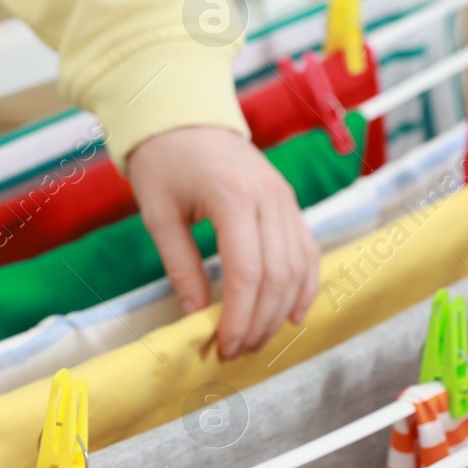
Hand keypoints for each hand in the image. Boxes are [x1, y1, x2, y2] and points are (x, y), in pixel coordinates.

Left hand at [129, 126, 320, 359]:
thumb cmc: (164, 162)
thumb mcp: (159, 215)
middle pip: (279, 274)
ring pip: (300, 267)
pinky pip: (308, 251)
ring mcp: (285, 199)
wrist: (186, 117)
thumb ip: (181, 267)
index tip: (224, 345)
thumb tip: (197, 317)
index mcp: (232, 195)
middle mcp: (269, 196)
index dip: (240, 315)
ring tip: (257, 339)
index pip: (247, 270)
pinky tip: (290, 315)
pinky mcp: (290, 204)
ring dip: (280, 310)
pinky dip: (304, 286)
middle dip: (261, 321)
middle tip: (237, 350)